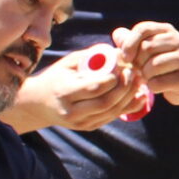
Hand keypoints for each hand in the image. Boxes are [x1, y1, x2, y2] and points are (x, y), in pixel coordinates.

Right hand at [9, 49, 144, 131]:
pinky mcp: (88, 127)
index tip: (125, 66)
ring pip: (111, 111)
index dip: (113, 78)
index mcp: (64, 92)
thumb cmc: (56, 77)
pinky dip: (128, 107)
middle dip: (125, 87)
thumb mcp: (68, 63)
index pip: (94, 88)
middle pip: (106, 102)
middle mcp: (71, 111)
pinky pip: (112, 117)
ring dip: (129, 97)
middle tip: (136, 73)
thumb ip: (91, 57)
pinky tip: (139, 95)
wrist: (39, 104)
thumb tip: (117, 51)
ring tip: (139, 82)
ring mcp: (80, 122)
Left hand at [117, 21, 178, 105]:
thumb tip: (117, 34)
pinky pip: (157, 83)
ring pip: (153, 66)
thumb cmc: (162, 66)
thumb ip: (131, 41)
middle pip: (147, 48)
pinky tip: (158, 86)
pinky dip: (152, 87)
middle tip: (139, 71)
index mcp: (167, 30)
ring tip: (149, 78)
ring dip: (145, 76)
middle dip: (137, 62)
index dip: (129, 43)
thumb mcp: (147, 51)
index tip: (124, 58)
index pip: (143, 29)